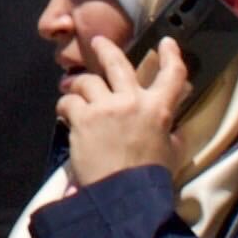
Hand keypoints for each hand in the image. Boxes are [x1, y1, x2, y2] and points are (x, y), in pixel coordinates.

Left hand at [60, 31, 197, 187]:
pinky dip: (65, 107)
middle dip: (106, 48)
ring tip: (70, 90)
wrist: (122, 195)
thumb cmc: (148, 179)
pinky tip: (64, 115)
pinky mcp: (83, 118)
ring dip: (77, 85)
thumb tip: (172, 132)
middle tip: (98, 43)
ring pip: (87, 80)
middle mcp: (132, 101)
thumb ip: (170, 137)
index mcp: (159, 109)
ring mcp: (106, 107)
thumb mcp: (170, 154)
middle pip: (117, 63)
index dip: (171, 55)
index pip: (172, 74)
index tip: (166, 42)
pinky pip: (69, 102)